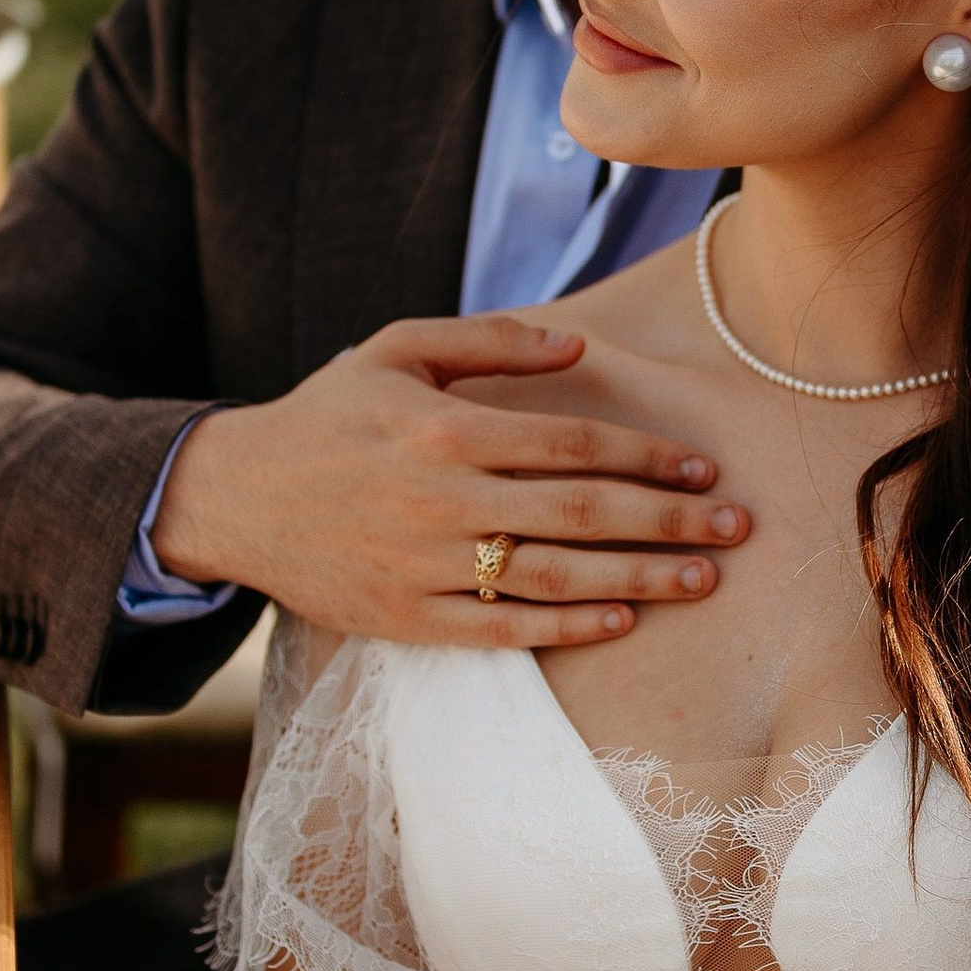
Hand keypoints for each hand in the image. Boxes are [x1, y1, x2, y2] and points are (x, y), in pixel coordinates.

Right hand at [152, 314, 749, 647]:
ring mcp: (423, 566)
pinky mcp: (406, 618)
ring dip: (638, 580)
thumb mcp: (396, 349)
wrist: (234, 495)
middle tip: (736, 529)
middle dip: (668, 522)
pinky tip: (620, 620)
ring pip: (553, 577)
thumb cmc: (328, 414)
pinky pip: (501, 630)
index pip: (572, 445)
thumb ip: (491, 341)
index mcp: (444, 426)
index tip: (703, 468)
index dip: (646, 457)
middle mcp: (440, 500)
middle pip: (581, 514)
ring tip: (702, 580)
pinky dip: (564, 627)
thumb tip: (581, 346)